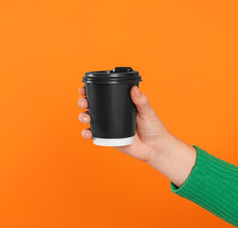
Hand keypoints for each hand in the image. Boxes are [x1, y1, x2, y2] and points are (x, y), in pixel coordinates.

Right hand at [78, 85, 195, 186]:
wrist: (155, 148)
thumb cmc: (154, 128)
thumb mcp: (147, 112)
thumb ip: (141, 101)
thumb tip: (134, 89)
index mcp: (119, 104)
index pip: (103, 94)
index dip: (90, 90)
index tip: (84, 89)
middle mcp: (111, 113)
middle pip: (92, 105)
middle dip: (83, 102)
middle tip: (84, 103)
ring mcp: (108, 126)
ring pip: (90, 119)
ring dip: (82, 117)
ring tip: (86, 118)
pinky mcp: (107, 138)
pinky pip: (94, 135)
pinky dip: (87, 133)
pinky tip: (87, 133)